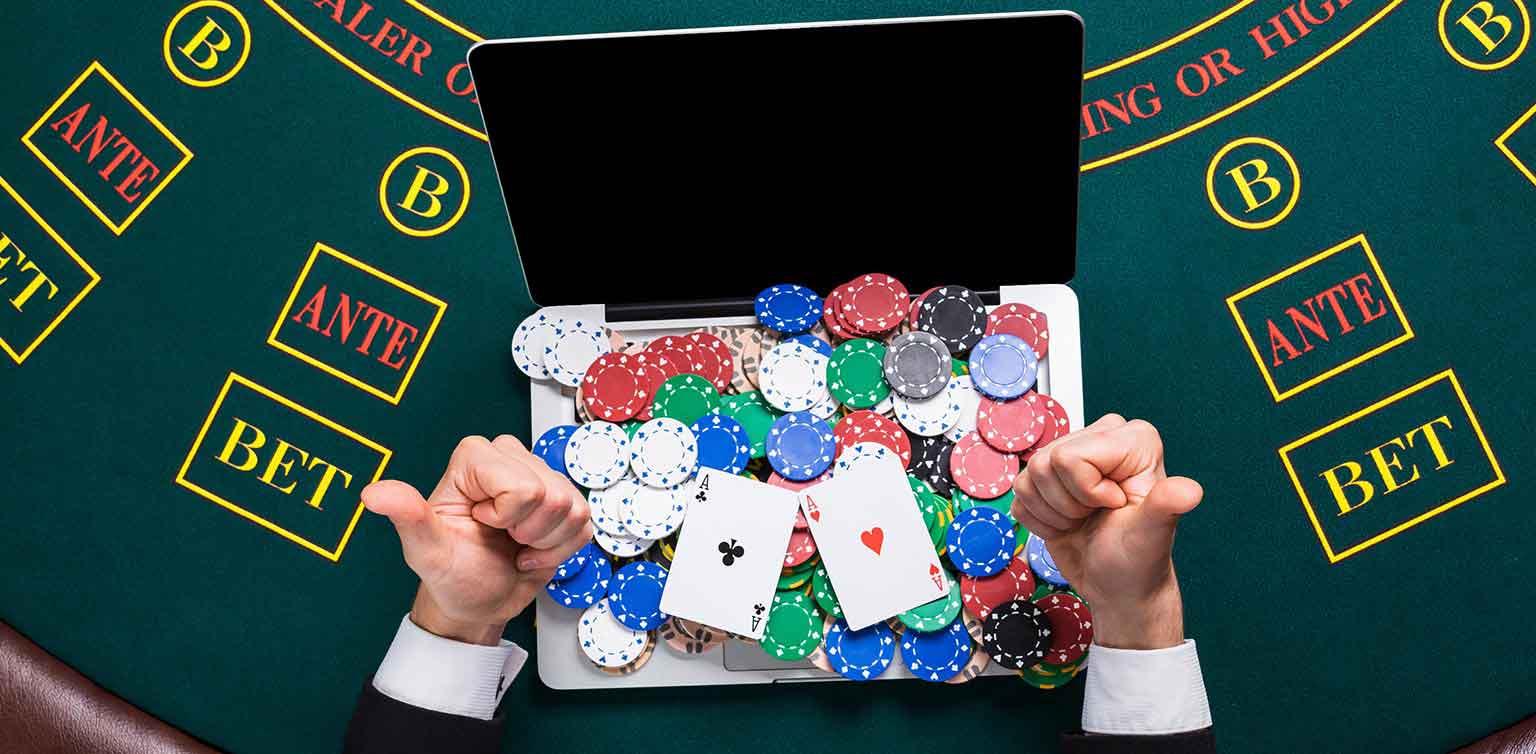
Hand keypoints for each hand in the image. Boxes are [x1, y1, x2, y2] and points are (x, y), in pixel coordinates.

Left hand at [362, 435, 591, 644]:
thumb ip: (406, 516)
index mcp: (474, 458)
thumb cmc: (450, 574)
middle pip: (551, 494)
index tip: (481, 524)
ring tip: (516, 546)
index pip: (522, 485)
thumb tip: (373, 494)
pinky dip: (561, 549)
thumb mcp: (425, 549)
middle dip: (529, 530)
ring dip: (546, 542)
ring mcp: (541, 477)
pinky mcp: (564, 500)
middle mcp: (509, 457)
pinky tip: (532, 551)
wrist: (477, 601)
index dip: (507, 516)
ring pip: (572, 507)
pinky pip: (585, 523)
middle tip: (501, 539)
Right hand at [1011, 415, 1202, 649]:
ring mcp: (1071, 455)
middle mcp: (1102, 437)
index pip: (1070, 456)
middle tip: (1097, 516)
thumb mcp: (1153, 533)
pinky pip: (1019, 493)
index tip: (1114, 506)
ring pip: (1028, 477)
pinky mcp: (1047, 478)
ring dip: (1052, 513)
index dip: (1086, 491)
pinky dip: (1039, 520)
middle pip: (1045, 463)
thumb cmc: (1138, 560)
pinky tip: (1067, 525)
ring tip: (1083, 521)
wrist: (1118, 585)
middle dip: (1066, 503)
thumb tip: (1191, 492)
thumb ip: (1167, 505)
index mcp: (1132, 439)